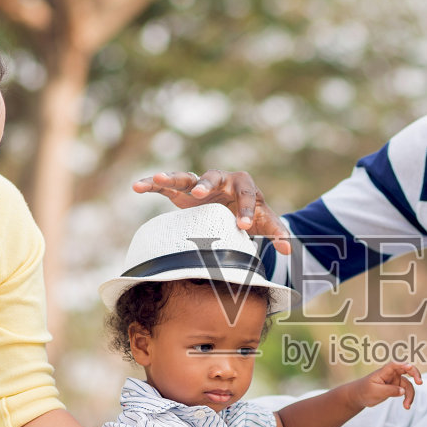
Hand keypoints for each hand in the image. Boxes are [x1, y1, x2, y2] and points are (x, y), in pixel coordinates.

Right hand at [131, 170, 291, 254]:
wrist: (233, 207)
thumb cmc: (252, 214)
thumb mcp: (265, 222)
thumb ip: (277, 233)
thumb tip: (290, 249)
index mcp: (245, 185)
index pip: (249, 194)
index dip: (247, 209)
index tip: (243, 225)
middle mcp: (221, 179)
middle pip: (214, 177)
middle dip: (207, 184)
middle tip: (201, 194)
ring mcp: (200, 183)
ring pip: (186, 177)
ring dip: (173, 177)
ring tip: (158, 178)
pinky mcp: (183, 190)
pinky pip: (166, 184)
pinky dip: (152, 183)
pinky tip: (137, 186)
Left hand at [345, 362, 421, 409]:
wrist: (359, 396)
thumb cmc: (365, 391)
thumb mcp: (376, 392)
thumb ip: (390, 390)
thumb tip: (403, 391)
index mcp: (384, 371)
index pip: (395, 365)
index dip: (403, 364)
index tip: (409, 367)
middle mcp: (391, 373)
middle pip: (407, 370)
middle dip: (415, 374)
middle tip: (420, 382)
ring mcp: (395, 380)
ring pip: (408, 385)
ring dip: (410, 395)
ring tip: (407, 406)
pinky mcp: (396, 387)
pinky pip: (406, 391)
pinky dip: (407, 398)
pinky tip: (406, 406)